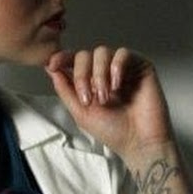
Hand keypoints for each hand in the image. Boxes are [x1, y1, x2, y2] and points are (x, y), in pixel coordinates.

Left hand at [45, 47, 173, 161]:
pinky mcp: (140, 66)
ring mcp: (122, 68)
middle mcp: (105, 72)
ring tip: (105, 96)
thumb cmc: (114, 131)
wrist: (139, 141)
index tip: (52, 65)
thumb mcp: (80, 112)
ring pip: (102, 52)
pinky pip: (123, 53)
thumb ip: (66, 90)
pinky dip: (116, 67)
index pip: (73, 61)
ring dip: (99, 74)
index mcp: (90, 81)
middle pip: (85, 55)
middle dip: (82, 75)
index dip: (61, 58)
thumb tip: (52, 69)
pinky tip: (117, 85)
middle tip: (88, 98)